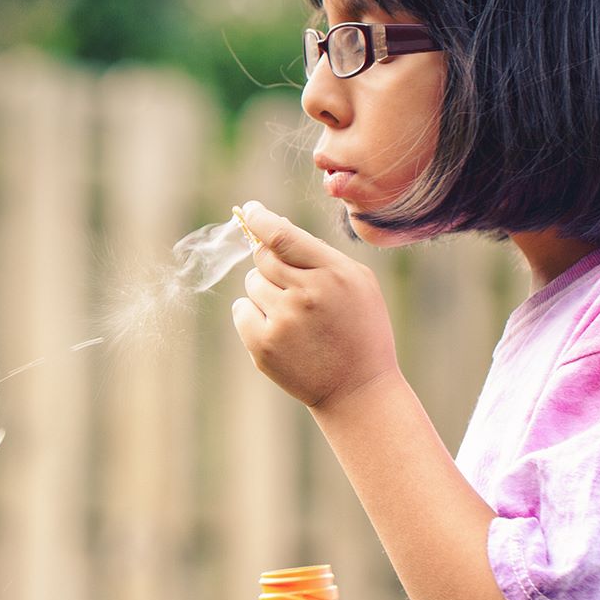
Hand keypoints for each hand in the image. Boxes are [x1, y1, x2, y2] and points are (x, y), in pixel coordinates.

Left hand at [231, 201, 399, 410]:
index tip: (250, 210)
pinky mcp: (263, 346)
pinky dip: (253, 314)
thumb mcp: (357, 282)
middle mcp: (306, 295)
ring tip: (294, 315)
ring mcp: (282, 322)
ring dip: (265, 291)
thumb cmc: (359, 328)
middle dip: (272, 263)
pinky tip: (280, 330)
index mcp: (334, 274)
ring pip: (251, 282)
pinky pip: (240, 309)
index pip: (282, 236)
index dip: (260, 219)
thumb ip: (318, 252)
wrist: (358, 389)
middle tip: (293, 284)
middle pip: (263, 257)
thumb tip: (272, 224)